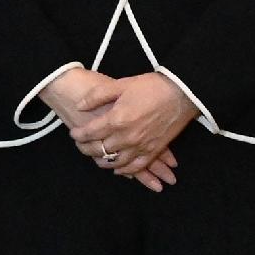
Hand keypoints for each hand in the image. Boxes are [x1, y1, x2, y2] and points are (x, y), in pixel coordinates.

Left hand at [62, 70, 194, 189]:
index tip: (73, 133)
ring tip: (96, 157)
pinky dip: (125, 170)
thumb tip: (79, 106)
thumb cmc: (151, 86)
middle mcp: (127, 137)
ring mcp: (141, 146)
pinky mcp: (154, 150)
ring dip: (102, 161)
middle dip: (86, 149)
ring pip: (115, 162)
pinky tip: (117, 169)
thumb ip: (97, 96)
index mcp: (116, 119)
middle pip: (100, 150)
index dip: (79, 135)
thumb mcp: (120, 84)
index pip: (90, 133)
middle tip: (81, 145)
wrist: (181, 92)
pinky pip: (136, 167)